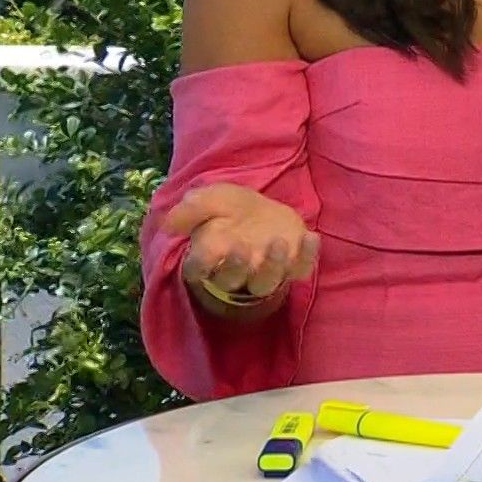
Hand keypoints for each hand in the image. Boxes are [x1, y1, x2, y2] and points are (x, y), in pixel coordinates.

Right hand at [161, 182, 318, 301]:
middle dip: (236, 267)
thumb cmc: (232, 209)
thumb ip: (191, 209)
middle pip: (231, 280)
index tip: (206, 250)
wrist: (263, 211)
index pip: (197, 270)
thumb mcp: (211, 198)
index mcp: (210, 256)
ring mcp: (267, 271)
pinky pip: (301, 269)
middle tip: (242, 247)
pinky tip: (311, 237)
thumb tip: (169, 224)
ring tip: (278, 242)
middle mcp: (237, 271)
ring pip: (265, 282)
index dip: (200, 265)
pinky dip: (308, 256)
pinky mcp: (293, 265)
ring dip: (272, 265)